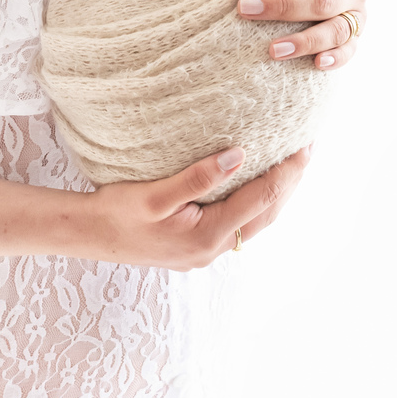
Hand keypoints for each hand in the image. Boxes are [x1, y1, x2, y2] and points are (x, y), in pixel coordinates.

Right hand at [81, 145, 310, 269]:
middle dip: (289, 183)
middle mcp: (213, 249)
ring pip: (255, 222)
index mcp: (207, 236)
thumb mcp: (154, 193)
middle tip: (307, 150)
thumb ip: (199, 177)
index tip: (305, 145)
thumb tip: (239, 156)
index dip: (287, 172)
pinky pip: (240, 223)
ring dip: (275, 194)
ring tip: (290, 166)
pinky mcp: (198, 247)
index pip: (262, 199)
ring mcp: (206, 252)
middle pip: (266, 213)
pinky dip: (255, 202)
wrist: (88, 236)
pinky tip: (255, 184)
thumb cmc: (116, 212)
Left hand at [235, 0, 366, 69]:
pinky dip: (337, 58)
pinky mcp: (355, 32)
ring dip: (304, 41)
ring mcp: (356, 10)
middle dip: (281, 7)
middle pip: (320, 2)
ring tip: (271, 50)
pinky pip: (350, 49)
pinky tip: (315, 65)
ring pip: (336, 30)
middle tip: (243, 9)